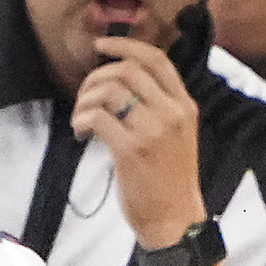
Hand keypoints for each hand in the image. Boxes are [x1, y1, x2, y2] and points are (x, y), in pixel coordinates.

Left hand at [73, 38, 206, 250]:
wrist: (175, 220)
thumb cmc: (169, 180)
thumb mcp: (176, 135)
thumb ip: (158, 106)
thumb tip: (120, 81)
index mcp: (184, 106)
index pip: (156, 59)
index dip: (125, 45)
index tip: (100, 46)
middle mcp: (172, 113)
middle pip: (127, 70)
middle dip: (96, 77)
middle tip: (85, 96)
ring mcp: (153, 131)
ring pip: (109, 91)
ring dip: (85, 100)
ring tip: (81, 118)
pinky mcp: (132, 150)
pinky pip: (97, 118)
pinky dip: (81, 120)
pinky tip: (80, 133)